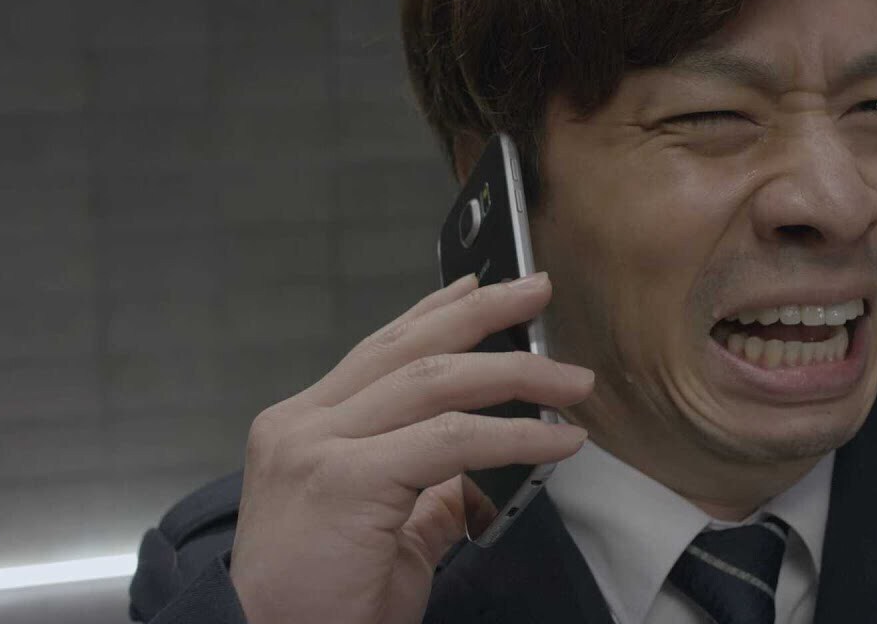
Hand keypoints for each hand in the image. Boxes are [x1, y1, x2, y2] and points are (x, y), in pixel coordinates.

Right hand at [228, 272, 593, 623]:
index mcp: (304, 427)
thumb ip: (424, 498)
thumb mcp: (379, 536)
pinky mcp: (344, 479)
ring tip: (572, 379)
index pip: (379, 352)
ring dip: (515, 373)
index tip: (477, 285)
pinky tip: (556, 438)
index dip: (434, 314)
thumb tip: (476, 476)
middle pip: (408, 350)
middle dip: (480, 312)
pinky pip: (450, 441)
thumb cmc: (317, 605)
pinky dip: (514, 434)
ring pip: (433, 382)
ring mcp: (318, 446)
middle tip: (537, 289)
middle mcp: (304, 424)